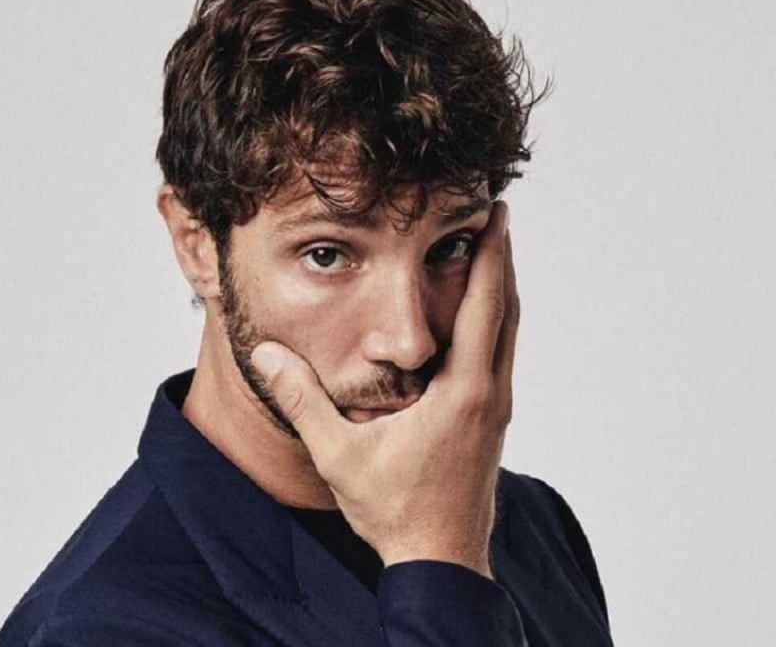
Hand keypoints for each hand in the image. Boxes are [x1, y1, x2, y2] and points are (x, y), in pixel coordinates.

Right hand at [250, 200, 517, 578]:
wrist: (441, 563)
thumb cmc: (396, 512)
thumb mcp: (340, 456)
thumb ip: (303, 403)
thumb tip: (268, 357)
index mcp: (464, 393)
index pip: (486, 306)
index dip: (494, 254)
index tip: (497, 212)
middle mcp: (490, 394)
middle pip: (506, 310)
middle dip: (502, 258)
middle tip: (496, 214)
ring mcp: (495, 409)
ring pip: (507, 333)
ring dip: (501, 289)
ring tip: (491, 252)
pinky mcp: (491, 423)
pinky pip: (500, 355)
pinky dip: (494, 321)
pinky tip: (476, 317)